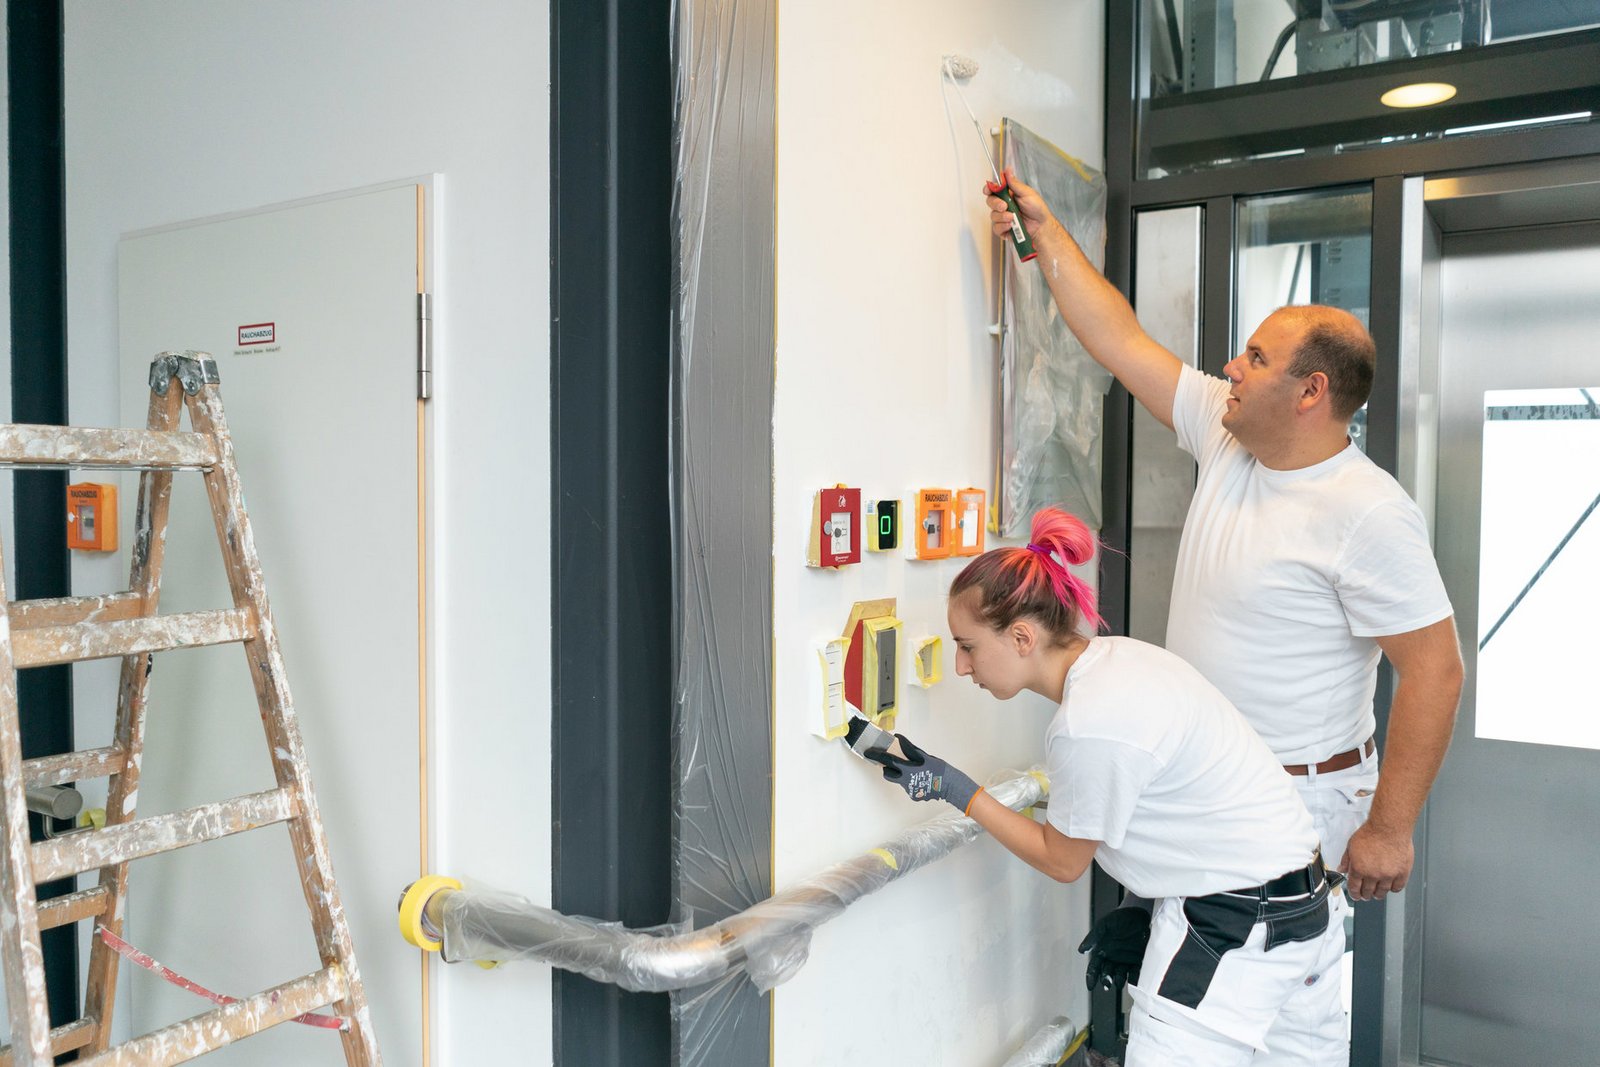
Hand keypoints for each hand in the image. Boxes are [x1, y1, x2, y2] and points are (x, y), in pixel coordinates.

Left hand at [864, 734, 980, 812]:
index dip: (876, 756)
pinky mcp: (914, 796)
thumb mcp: (925, 756)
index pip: (887, 761)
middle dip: (888, 768)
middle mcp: (905, 782)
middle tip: (895, 763)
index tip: (867, 753)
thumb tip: (898, 738)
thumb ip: (909, 748)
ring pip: (899, 781)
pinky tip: (922, 780)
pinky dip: (912, 782)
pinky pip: (908, 787)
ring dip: (903, 775)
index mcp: (907, 770)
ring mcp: (909, 790)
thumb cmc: (939, 769)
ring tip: (917, 772)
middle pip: (888, 774)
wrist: (951, 786)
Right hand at [985, 169, 1057, 244]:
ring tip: (1012, 218)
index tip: (988, 190)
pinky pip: (996, 228)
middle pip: (990, 202)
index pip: (994, 189)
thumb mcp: (1027, 193)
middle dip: (995, 204)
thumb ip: (1014, 183)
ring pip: (993, 216)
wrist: (1041, 225)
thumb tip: (1008, 169)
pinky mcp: (1003, 229)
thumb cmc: (1037, 208)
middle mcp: (1004, 205)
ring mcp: (1003, 217)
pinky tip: (1010, 226)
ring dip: (1002, 216)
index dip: (989, 188)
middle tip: (1005, 206)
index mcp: (1008, 194)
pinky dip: (1002, 226)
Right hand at [1077, 905, 1150, 991]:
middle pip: (1107, 973)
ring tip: (1118, 983)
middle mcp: (1113, 958)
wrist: (1140, 912)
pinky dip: (1135, 979)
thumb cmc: (1120, 918)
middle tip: (1107, 983)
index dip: (1091, 976)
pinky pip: (1136, 972)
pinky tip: (1134, 981)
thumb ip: (1093, 937)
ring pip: (1120, 975)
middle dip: (1106, 980)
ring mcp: (1126, 960)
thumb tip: (1081, 950)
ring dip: (1119, 981)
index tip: (1090, 986)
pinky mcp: (1139, 961)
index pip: (1094, 967)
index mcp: (1102, 951)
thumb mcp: (1104, 925)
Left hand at [1339, 821, 1414, 900]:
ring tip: (1377, 893)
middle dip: (1365, 895)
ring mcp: (1388, 875)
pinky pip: (1397, 888)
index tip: (1356, 896)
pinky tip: (1391, 886)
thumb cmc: (1371, 833)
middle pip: (1368, 892)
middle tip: (1366, 895)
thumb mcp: (1351, 845)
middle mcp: (1373, 874)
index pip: (1354, 888)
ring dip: (1378, 894)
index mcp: (1359, 868)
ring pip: (1382, 892)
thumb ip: (1346, 860)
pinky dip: (1393, 888)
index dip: (1354, 894)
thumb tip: (1341, 869)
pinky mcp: (1402, 873)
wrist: (1389, 827)